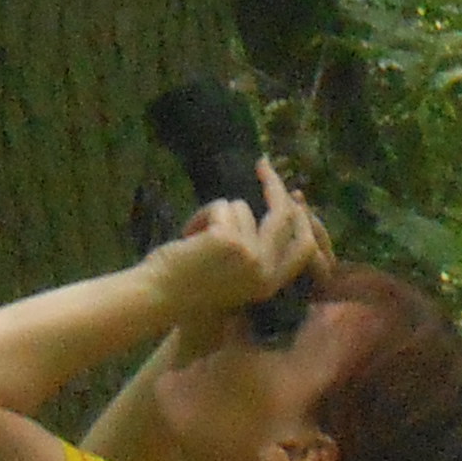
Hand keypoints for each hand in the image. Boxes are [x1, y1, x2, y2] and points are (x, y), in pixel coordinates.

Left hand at [141, 169, 326, 338]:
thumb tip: (280, 204)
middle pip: (282, 217)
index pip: (304, 247)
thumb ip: (256, 248)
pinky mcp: (229, 240)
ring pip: (241, 208)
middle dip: (274, 185)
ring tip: (195, 239)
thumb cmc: (188, 282)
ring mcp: (249, 255)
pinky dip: (200, 216)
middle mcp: (265, 271)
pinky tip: (187, 239)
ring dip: (214, 215)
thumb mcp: (233, 272)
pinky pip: (220, 207)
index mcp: (269, 284)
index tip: (293, 194)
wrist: (157, 296)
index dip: (302, 217)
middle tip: (262, 163)